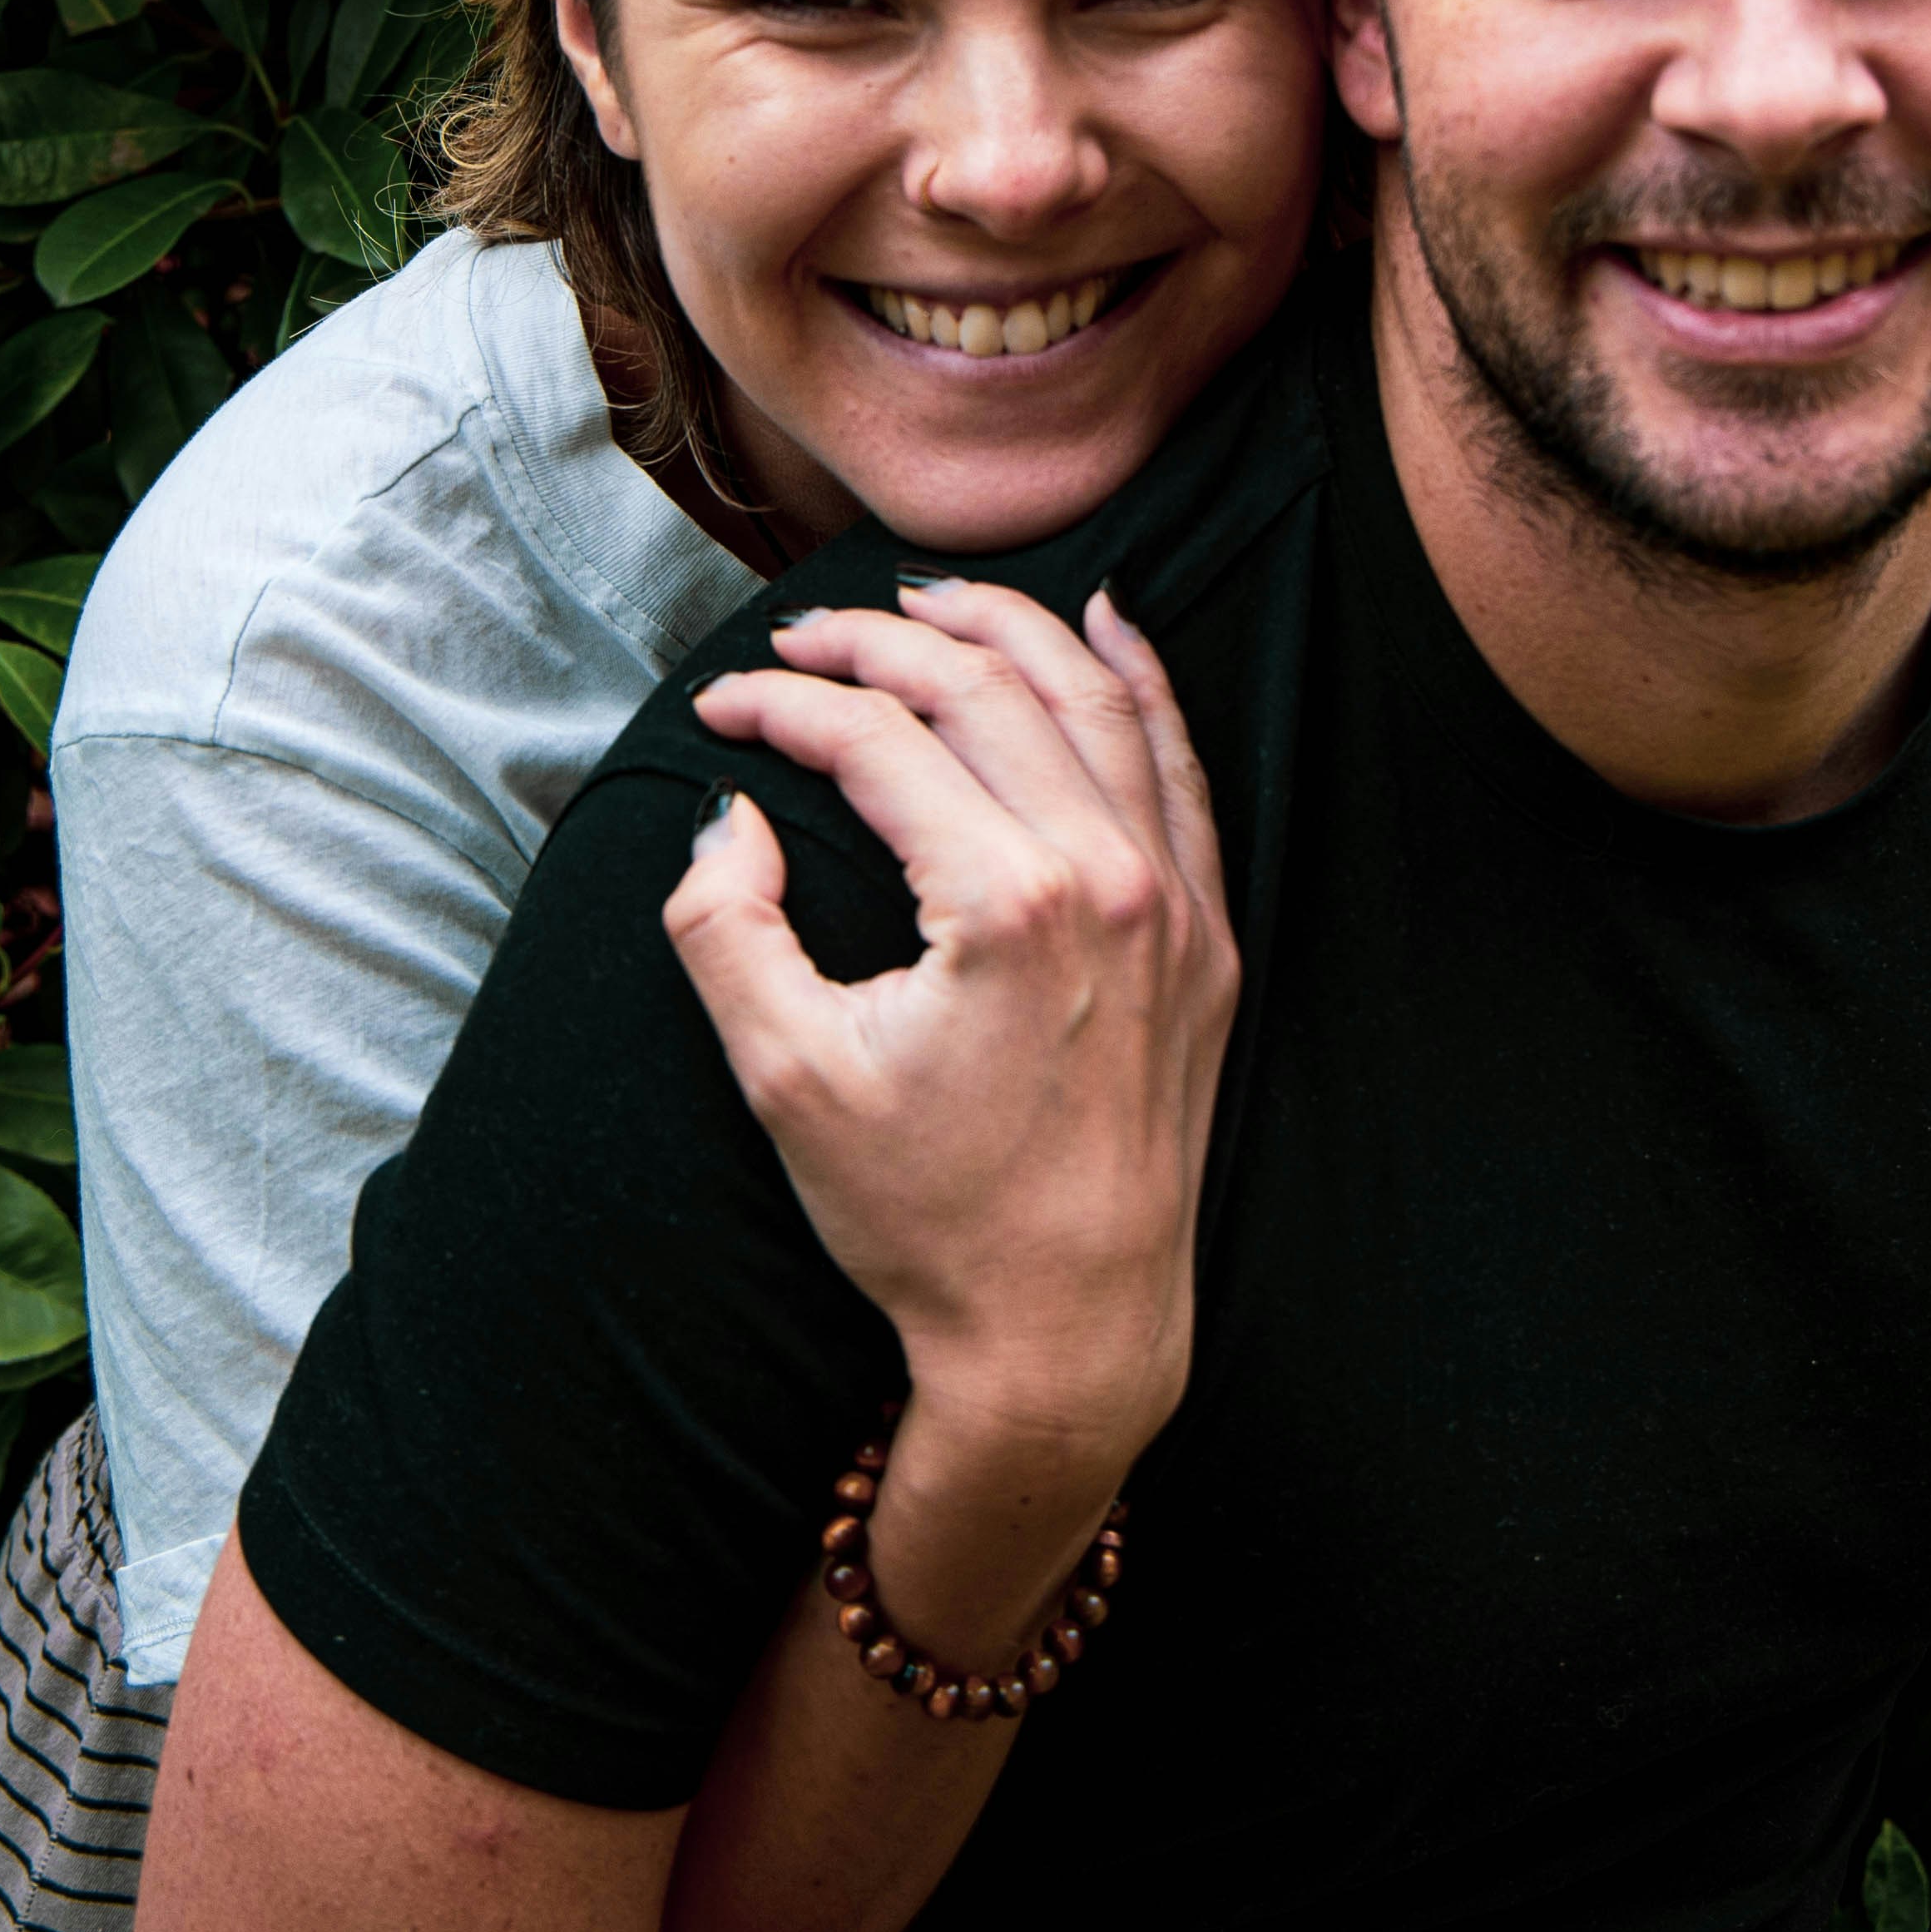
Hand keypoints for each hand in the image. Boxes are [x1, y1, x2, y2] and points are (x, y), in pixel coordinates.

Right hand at [663, 578, 1238, 1465]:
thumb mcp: (785, 1079)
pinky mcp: (1209, 938)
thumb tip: (726, 819)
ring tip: (927, 600)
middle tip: (803, 634)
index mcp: (1009, 903)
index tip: (722, 705)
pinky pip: (1181, 768)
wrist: (1067, 1332)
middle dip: (880, 642)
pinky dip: (1141, 682)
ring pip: (1094, 702)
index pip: (877, 741)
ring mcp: (1177, 905)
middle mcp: (1111, 880)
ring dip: (1007, 630)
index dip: (784, 704)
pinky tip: (1104, 625)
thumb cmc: (925, 1220)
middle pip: (985, 691)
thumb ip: (725, 928)